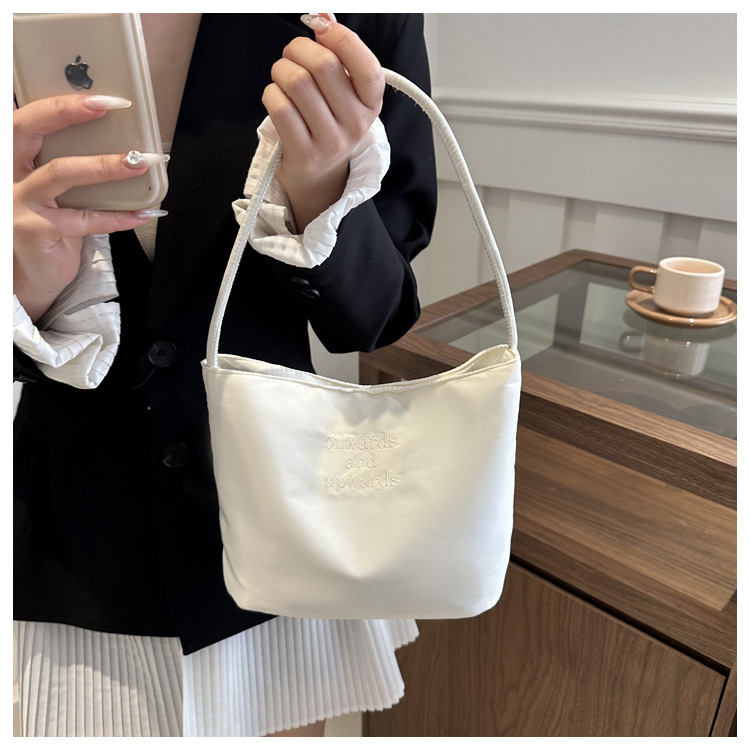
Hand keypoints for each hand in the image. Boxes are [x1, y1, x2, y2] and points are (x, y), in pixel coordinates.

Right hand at [13, 94, 164, 321]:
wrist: (31, 276)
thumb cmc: (46, 226)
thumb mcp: (51, 189)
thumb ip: (67, 163)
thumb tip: (119, 143)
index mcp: (11, 157)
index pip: (25, 117)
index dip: (59, 102)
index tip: (99, 95)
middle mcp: (7, 174)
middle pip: (28, 130)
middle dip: (68, 112)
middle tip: (111, 106)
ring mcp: (17, 202)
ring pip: (61, 172)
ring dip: (106, 165)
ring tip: (140, 162)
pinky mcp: (35, 231)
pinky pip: (85, 219)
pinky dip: (118, 216)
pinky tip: (143, 212)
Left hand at [262, 14, 384, 230]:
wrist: (319, 176)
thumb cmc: (327, 123)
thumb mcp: (344, 94)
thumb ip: (337, 56)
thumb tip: (323, 18)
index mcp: (371, 104)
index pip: (366, 67)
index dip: (341, 39)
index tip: (321, 29)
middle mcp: (355, 124)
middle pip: (323, 65)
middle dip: (298, 49)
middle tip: (291, 56)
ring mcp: (330, 142)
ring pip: (297, 83)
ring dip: (280, 70)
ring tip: (282, 78)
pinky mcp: (304, 154)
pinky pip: (280, 107)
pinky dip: (271, 94)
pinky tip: (276, 99)